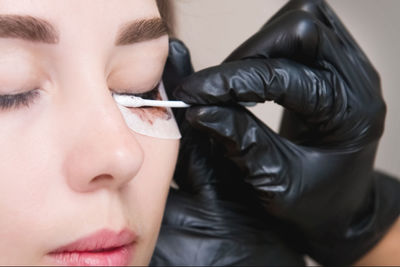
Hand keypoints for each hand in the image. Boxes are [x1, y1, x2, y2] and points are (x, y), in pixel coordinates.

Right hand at [172, 0, 399, 264]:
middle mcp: (357, 81)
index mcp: (348, 114)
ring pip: (302, 19)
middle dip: (248, 54)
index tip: (194, 94)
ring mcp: (351, 66)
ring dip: (261, 44)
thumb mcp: (275, 182)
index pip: (282, 76)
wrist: (342, 204)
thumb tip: (199, 111)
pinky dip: (272, 43)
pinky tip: (256, 71)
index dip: (231, 82)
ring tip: (236, 79)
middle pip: (300, 30)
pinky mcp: (337, 63)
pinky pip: (303, 29)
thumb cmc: (316, 204)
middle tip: (215, 86)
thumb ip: (240, 142)